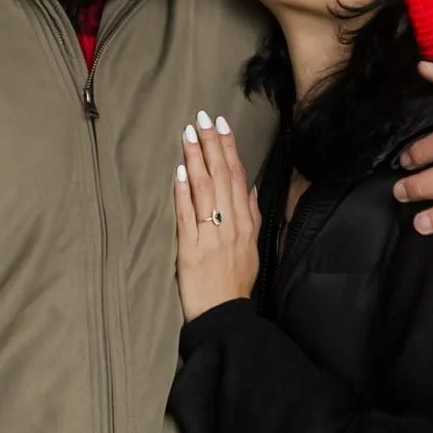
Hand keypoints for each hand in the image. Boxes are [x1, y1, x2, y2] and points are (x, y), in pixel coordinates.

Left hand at [174, 110, 260, 321]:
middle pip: (222, 177)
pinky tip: (180, 171)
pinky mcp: (191, 249)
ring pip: (205, 190)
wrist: (225, 315)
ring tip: (188, 134)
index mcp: (244, 223)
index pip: (238, 177)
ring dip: (196, 159)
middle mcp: (230, 225)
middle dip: (212, 144)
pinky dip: (184, 192)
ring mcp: (211, 235)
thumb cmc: (236, 282)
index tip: (221, 125)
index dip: (229, 149)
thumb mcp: (252, 248)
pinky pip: (188, 216)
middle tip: (202, 117)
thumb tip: (251, 187)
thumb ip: (251, 216)